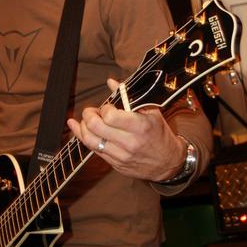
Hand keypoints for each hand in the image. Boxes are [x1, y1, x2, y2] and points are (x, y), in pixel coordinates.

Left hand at [67, 79, 186, 180]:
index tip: (108, 107)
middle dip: (88, 115)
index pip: (110, 116)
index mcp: (140, 126)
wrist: (168, 162)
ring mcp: (122, 156)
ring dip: (82, 128)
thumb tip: (111, 82)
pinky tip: (78, 129)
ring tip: (84, 121)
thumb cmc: (160, 133)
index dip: (104, 108)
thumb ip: (130, 96)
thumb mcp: (152, 111)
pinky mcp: (116, 165)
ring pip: (91, 141)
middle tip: (90, 111)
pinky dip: (84, 139)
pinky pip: (94, 151)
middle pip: (96, 128)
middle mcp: (130, 142)